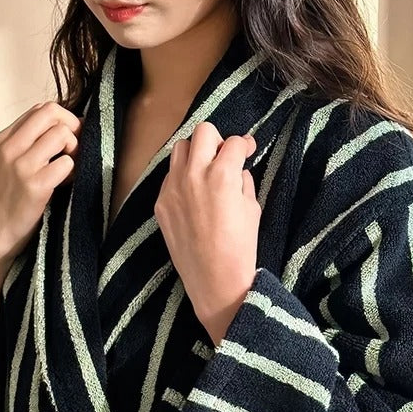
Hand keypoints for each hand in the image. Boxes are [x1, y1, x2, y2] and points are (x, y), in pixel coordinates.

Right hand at [0, 101, 83, 265]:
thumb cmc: (7, 201)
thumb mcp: (7, 165)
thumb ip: (28, 145)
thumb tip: (66, 127)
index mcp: (2, 140)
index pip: (40, 110)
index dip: (62, 119)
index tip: (70, 137)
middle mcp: (9, 148)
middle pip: (52, 113)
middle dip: (72, 127)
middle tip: (75, 149)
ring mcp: (20, 167)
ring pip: (62, 135)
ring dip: (74, 151)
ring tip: (68, 170)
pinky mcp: (34, 186)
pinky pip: (66, 164)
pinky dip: (72, 172)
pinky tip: (64, 184)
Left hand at [154, 121, 259, 344]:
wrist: (214, 279)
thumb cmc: (240, 246)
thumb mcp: (252, 208)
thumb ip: (243, 180)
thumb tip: (238, 167)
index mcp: (222, 175)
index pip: (234, 142)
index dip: (245, 145)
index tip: (248, 150)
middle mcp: (193, 175)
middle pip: (202, 132)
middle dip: (217, 140)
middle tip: (224, 157)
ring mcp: (172, 189)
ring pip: (179, 149)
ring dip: (195, 154)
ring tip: (205, 172)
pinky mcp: (161, 204)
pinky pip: (169, 177)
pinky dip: (182, 177)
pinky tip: (192, 194)